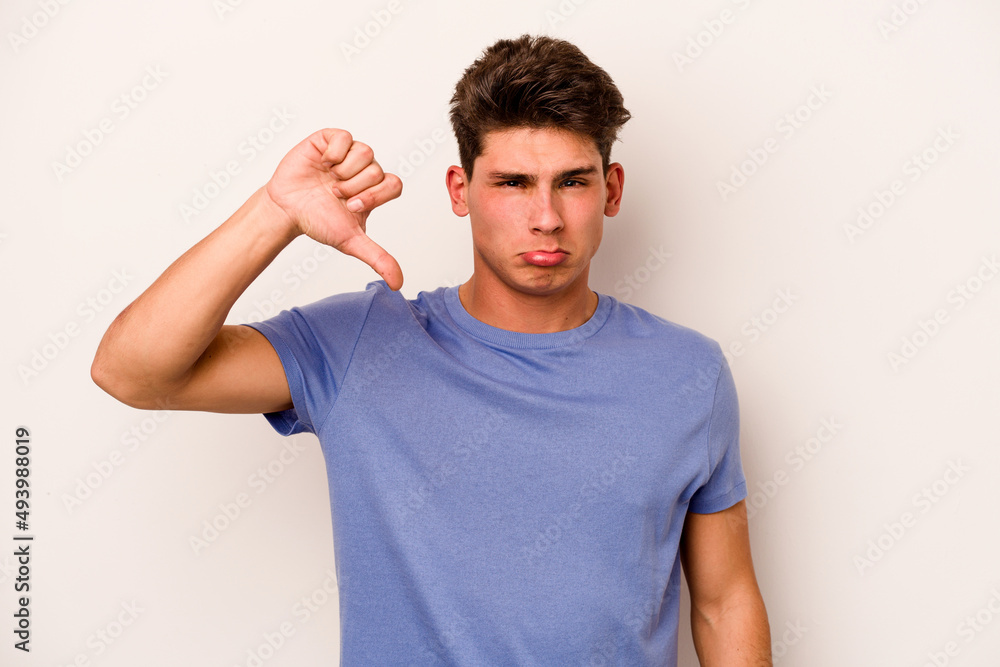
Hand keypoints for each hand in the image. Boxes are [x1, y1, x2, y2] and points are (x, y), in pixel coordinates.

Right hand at [264, 128, 403, 288]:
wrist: (286, 209)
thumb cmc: (318, 221)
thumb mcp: (350, 241)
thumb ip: (377, 258)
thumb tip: (398, 284)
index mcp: (375, 190)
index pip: (393, 184)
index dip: (374, 196)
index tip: (352, 206)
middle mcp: (365, 170)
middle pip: (377, 170)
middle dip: (353, 187)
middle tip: (334, 194)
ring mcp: (349, 153)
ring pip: (365, 152)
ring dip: (343, 172)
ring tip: (328, 181)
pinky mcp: (332, 139)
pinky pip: (345, 137)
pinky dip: (333, 154)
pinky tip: (322, 164)